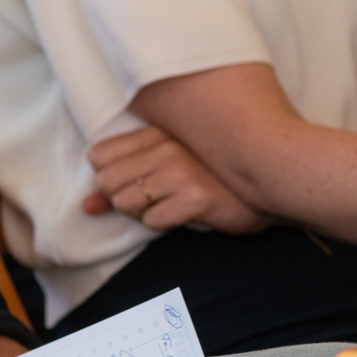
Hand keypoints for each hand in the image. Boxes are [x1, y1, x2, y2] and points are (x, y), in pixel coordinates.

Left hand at [83, 124, 270, 233]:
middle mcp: (165, 147)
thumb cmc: (215, 180)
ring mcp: (181, 171)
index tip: (136, 181)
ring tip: (171, 204)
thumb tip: (85, 205)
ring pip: (125, 202)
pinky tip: (185, 214)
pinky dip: (163, 224)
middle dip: (124, 199)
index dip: (109, 176)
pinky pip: (152, 221)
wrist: (271, 190)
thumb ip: (121, 184)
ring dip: (144, 213)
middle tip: (156, 198)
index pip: (98, 155)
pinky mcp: (196, 196)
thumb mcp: (166, 172)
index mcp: (156, 133)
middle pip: (106, 182)